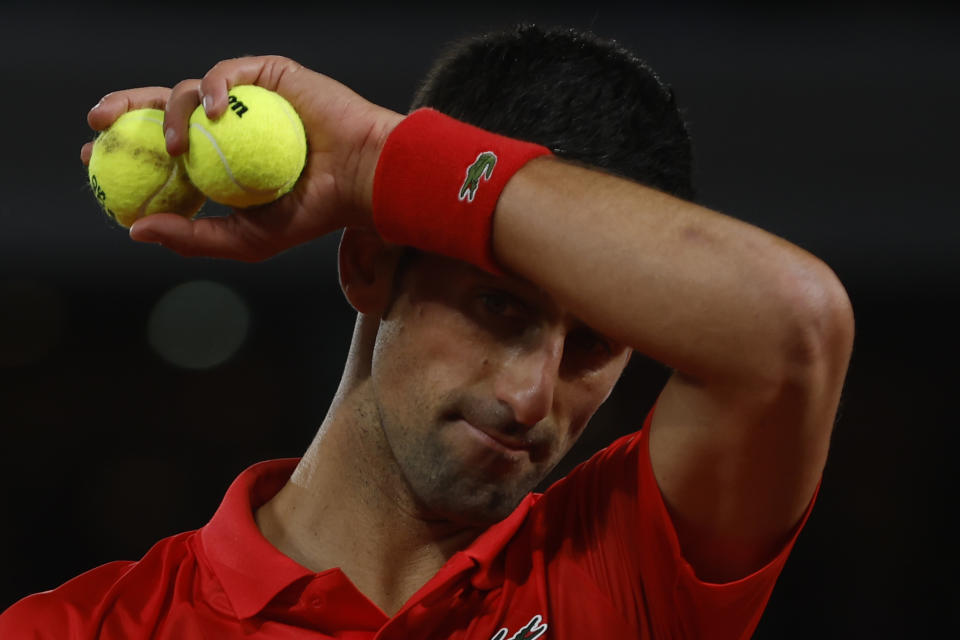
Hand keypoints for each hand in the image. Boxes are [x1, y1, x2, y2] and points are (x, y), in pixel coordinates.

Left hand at [81, 55, 402, 260]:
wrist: (361, 179)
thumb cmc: (313, 213)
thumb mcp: (246, 239)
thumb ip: (193, 237)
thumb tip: (134, 229)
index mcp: (218, 161)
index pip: (161, 149)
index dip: (124, 149)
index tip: (93, 159)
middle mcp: (228, 128)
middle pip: (162, 108)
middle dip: (124, 109)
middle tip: (99, 122)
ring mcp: (247, 100)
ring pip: (188, 91)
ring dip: (172, 114)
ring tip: (178, 148)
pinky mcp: (267, 76)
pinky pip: (228, 73)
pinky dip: (215, 86)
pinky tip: (216, 109)